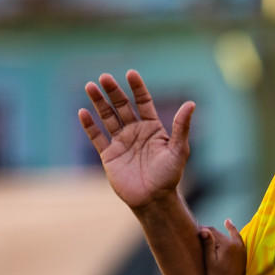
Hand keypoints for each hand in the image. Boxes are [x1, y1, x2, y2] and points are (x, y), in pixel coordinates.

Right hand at [79, 70, 194, 209]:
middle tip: (105, 77)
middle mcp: (135, 132)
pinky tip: (82, 112)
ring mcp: (121, 142)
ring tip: (90, 86)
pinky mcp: (109, 155)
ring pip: (107, 117)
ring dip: (99, 102)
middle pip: (122, 106)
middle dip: (113, 91)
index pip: (143, 102)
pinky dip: (89, 126)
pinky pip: (97, 137)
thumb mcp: (179, 150)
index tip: (131, 73)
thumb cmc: (169, 176)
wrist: (153, 200)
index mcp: (152, 128)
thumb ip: (182, 127)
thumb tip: (191, 103)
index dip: (137, 88)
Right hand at [200, 220, 244, 274]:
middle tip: (200, 230)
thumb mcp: (209, 261)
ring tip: (227, 222)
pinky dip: (236, 234)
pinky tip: (233, 230)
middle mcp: (236, 245)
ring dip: (227, 230)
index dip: (202, 230)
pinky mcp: (243, 256)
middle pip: (221, 234)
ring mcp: (241, 250)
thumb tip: (204, 229)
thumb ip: (207, 245)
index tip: (194, 230)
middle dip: (211, 232)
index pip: (212, 232)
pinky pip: (239, 240)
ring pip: (232, 236)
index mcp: (227, 245)